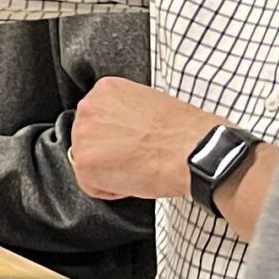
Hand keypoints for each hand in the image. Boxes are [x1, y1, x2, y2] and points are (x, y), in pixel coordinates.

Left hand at [72, 78, 220, 201]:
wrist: (195, 151)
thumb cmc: (184, 131)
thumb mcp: (149, 102)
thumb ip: (125, 111)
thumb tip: (121, 128)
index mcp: (105, 89)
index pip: (97, 118)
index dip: (116, 136)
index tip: (132, 142)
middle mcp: (88, 107)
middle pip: (88, 139)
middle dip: (109, 152)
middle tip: (136, 156)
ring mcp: (83, 135)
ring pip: (88, 162)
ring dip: (109, 170)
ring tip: (138, 166)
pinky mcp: (85, 164)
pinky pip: (91, 185)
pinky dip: (111, 190)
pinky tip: (135, 179)